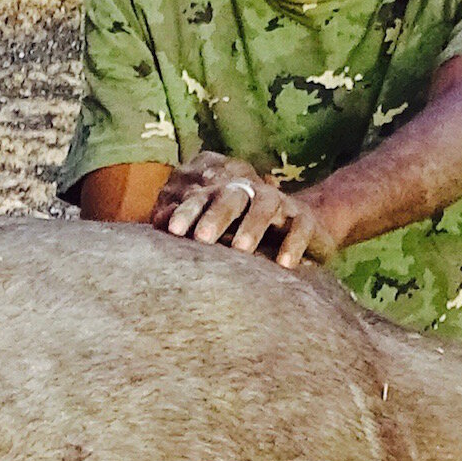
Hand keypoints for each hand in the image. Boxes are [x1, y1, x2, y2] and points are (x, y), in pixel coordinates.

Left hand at [155, 153, 326, 268]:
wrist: (302, 225)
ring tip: (241, 250)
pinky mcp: (306, 221)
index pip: (202, 199)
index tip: (172, 231)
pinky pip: (300, 229)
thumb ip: (189, 230)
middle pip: (232, 197)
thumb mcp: (219, 232)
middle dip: (216, 216)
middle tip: (201, 239)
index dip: (187, 212)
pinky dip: (293, 245)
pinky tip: (283, 266)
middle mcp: (251, 195)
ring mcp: (280, 205)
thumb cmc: (245, 234)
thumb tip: (155, 227)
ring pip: (266, 208)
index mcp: (224, 196)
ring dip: (252, 227)